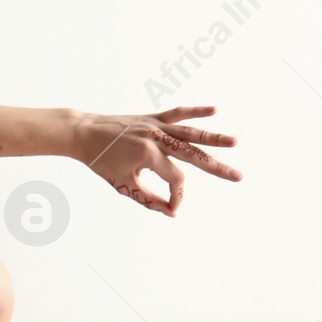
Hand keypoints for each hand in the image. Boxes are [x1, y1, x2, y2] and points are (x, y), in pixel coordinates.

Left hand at [69, 105, 240, 216]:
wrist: (82, 133)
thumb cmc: (101, 162)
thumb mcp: (123, 185)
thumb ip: (149, 199)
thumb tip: (172, 212)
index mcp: (147, 156)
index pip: (176, 179)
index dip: (177, 196)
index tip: (172, 207)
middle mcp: (155, 138)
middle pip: (193, 155)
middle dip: (217, 168)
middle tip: (239, 177)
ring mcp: (154, 125)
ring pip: (190, 132)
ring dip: (213, 138)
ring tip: (235, 142)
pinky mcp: (152, 117)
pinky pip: (177, 113)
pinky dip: (195, 111)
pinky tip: (214, 109)